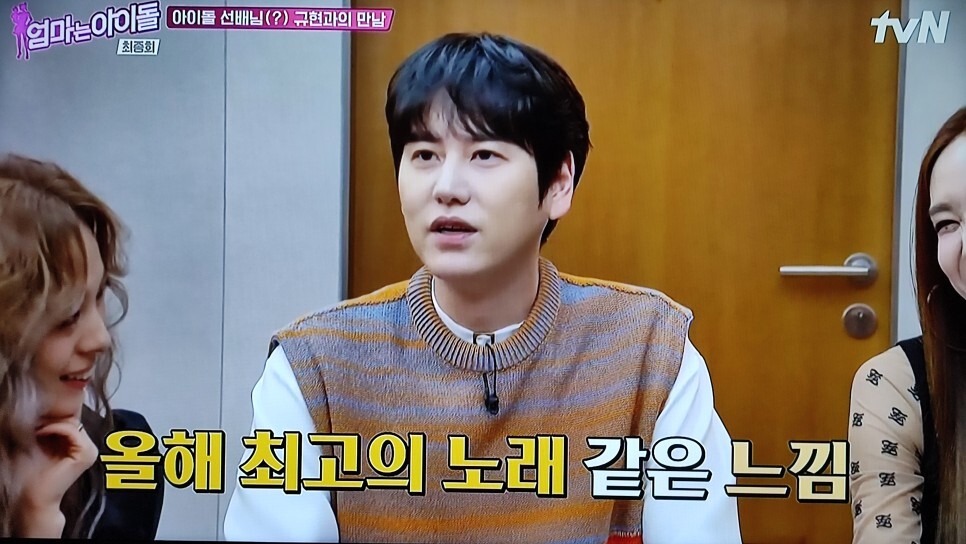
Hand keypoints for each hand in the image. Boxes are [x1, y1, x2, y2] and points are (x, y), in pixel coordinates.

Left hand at [14, 419, 98, 536]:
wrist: (36, 498)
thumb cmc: (34, 475)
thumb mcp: (42, 446)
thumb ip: (49, 429)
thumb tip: (44, 407)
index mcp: (80, 446)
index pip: (71, 420)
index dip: (54, 416)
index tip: (36, 419)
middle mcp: (88, 447)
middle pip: (73, 420)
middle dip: (53, 418)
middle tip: (34, 422)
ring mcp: (89, 451)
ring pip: (73, 423)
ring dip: (52, 423)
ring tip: (36, 430)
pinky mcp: (85, 454)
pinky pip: (73, 431)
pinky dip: (56, 428)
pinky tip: (41, 433)